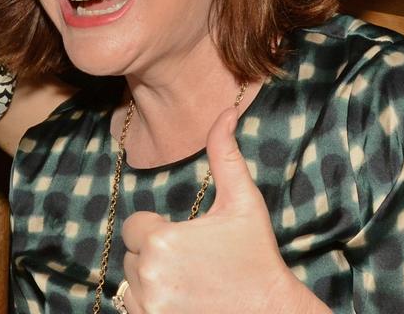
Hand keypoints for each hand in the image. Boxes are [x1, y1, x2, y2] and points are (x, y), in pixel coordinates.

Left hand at [119, 109, 325, 313]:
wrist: (271, 313)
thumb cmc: (256, 257)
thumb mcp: (243, 202)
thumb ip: (225, 154)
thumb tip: (225, 110)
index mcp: (162, 239)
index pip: (135, 226)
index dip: (158, 229)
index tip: (186, 238)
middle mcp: (148, 275)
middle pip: (132, 255)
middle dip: (155, 255)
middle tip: (193, 262)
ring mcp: (148, 307)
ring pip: (131, 283)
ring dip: (152, 280)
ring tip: (189, 282)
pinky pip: (134, 308)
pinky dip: (151, 305)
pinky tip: (183, 299)